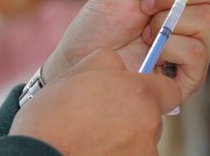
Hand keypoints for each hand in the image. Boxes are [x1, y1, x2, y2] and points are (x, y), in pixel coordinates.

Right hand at [10, 50, 179, 155]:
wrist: (39, 155)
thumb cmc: (52, 118)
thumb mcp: (75, 74)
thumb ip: (106, 63)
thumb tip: (119, 66)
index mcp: (136, 92)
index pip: (170, 90)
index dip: (154, 90)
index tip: (135, 94)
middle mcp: (148, 122)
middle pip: (152, 116)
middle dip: (132, 115)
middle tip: (100, 117)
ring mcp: (145, 150)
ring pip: (142, 139)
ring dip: (124, 136)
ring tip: (91, 136)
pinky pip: (133, 154)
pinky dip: (119, 152)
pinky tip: (93, 149)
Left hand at [43, 0, 209, 99]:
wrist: (79, 59)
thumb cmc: (100, 23)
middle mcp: (195, 18)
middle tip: (146, 3)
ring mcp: (196, 46)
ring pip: (207, 19)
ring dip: (165, 21)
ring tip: (143, 32)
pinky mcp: (192, 75)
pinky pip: (195, 50)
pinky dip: (167, 47)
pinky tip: (150, 53)